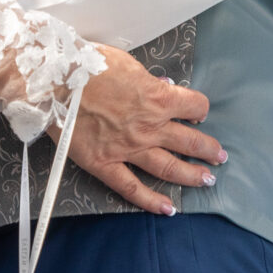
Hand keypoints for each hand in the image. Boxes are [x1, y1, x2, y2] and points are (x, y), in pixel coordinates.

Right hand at [63, 45, 219, 213]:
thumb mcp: (127, 63)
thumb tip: (164, 89)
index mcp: (157, 98)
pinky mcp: (105, 164)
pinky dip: (150, 200)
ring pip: (168, 167)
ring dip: (191, 175)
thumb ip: (148, 81)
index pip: (194, 106)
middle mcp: (149, 126)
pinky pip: (132, 187)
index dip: (199, 109)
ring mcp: (128, 148)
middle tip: (220, 156)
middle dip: (208, 150)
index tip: (198, 113)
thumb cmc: (88, 64)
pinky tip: (167, 209)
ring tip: (207, 181)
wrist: (53, 80)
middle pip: (190, 141)